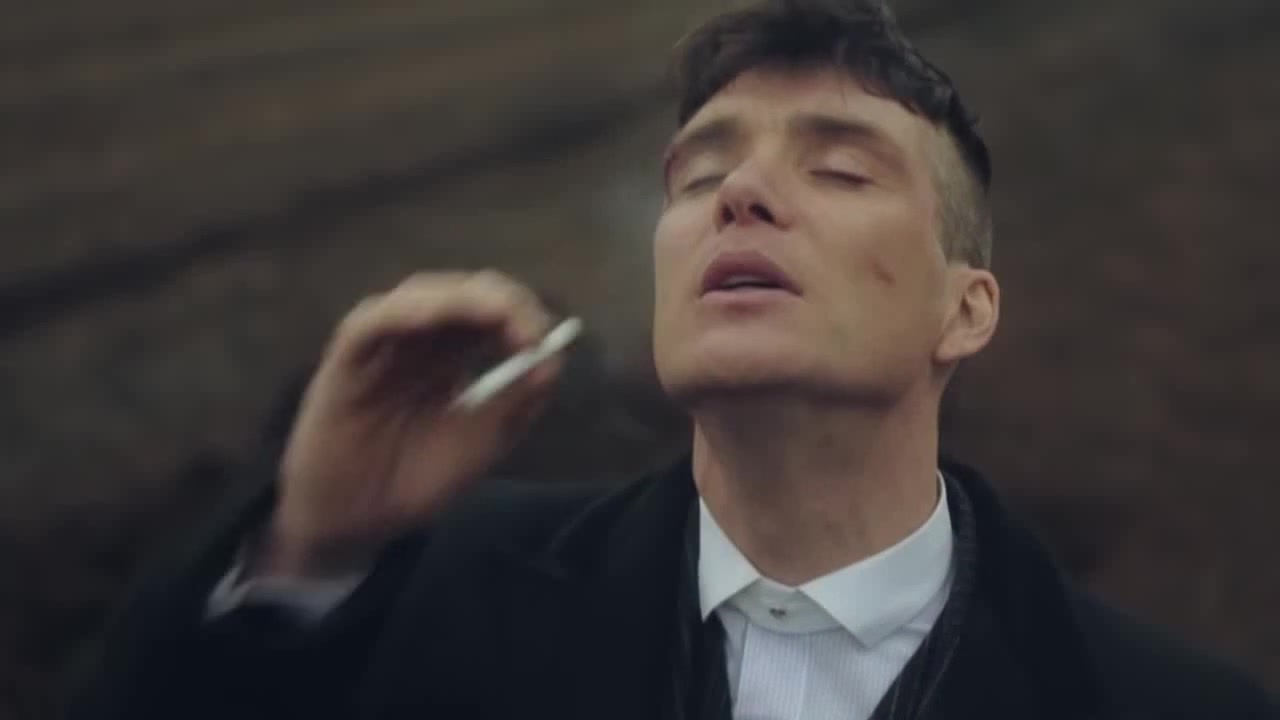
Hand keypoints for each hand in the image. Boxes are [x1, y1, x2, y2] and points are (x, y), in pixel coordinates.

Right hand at [260, 270, 563, 577]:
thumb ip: (514, 403)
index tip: (548, 340)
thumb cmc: (411, 481)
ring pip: (420, 296)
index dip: (523, 316)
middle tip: (529, 327)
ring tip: (496, 312)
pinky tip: (432, 316)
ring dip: (462, 299)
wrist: (354, 522)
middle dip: (502, 301)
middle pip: (463, 295)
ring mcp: (383, 346)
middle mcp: (419, 341)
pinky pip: (370, 325)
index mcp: (453, 356)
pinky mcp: (346, 361)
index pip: (493, 314)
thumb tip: (553, 361)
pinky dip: (401, 313)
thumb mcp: (479, 444)